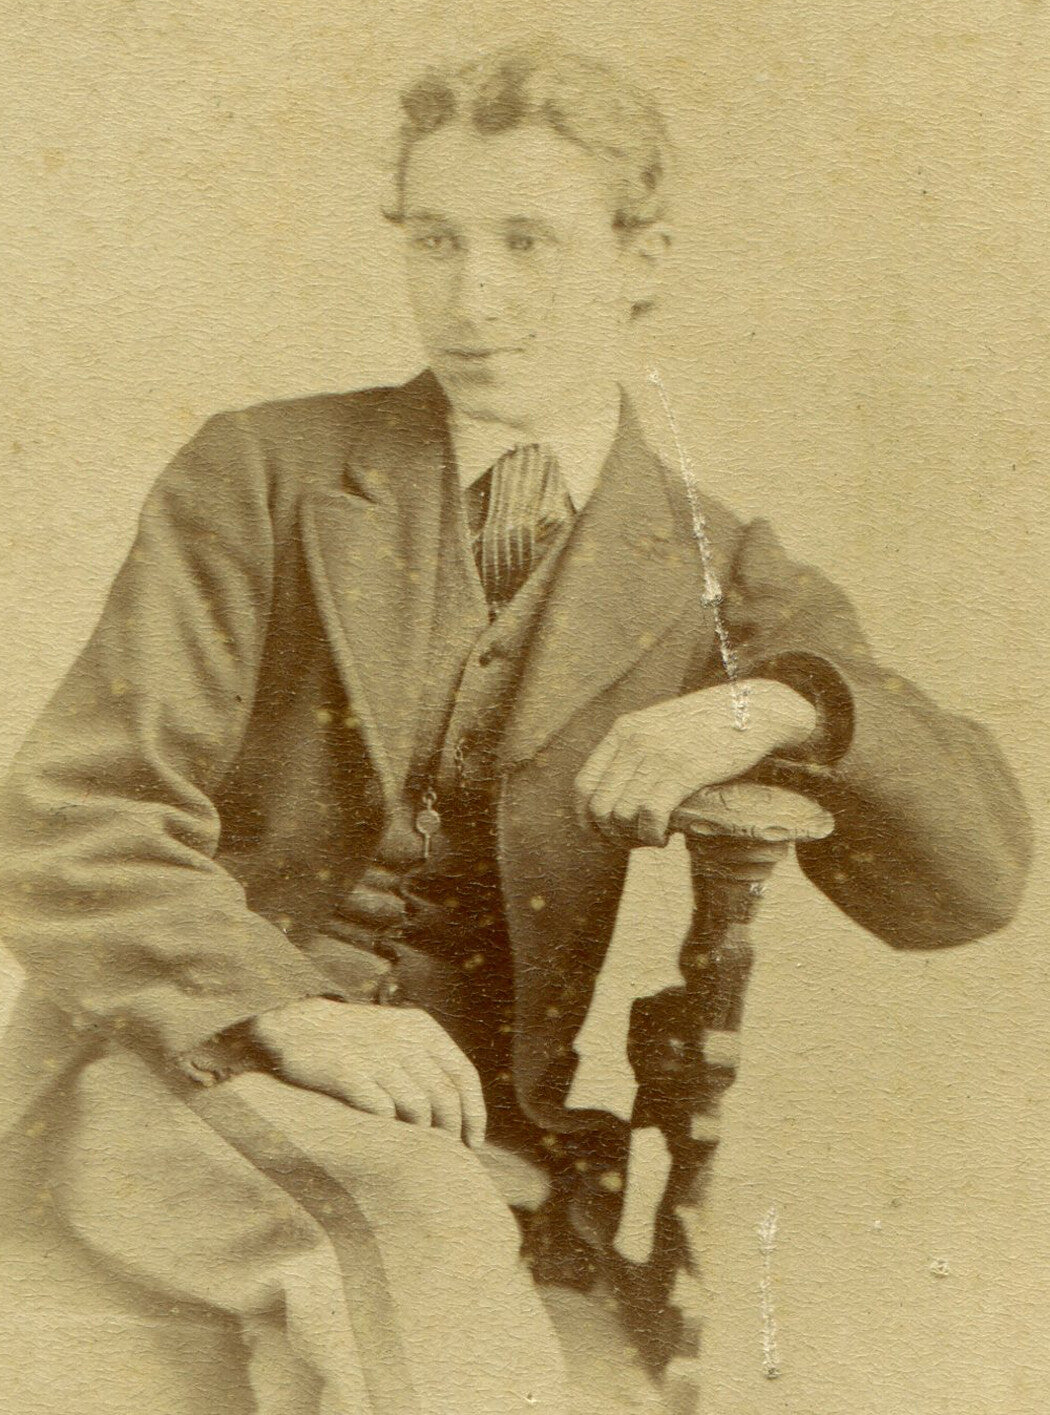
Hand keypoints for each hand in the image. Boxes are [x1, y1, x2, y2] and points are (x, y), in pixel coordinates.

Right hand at [250, 997, 486, 1148]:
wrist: (298, 1026)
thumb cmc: (357, 1041)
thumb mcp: (399, 1035)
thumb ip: (429, 1063)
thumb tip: (462, 1112)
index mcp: (422, 1028)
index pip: (463, 1075)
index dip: (474, 1113)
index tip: (474, 1142)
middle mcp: (403, 1038)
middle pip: (445, 1096)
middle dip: (451, 1130)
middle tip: (446, 1153)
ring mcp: (375, 1054)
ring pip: (418, 1107)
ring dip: (420, 1134)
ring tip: (416, 1149)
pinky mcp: (347, 1071)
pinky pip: (381, 1110)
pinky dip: (388, 1126)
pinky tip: (384, 1134)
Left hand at [573, 679, 816, 847]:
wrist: (756, 711)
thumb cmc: (711, 727)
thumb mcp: (662, 728)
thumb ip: (636, 750)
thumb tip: (617, 792)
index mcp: (623, 730)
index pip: (583, 785)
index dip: (586, 820)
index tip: (603, 836)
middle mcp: (633, 741)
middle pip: (599, 807)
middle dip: (611, 836)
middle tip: (635, 843)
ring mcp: (657, 755)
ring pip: (621, 815)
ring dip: (634, 839)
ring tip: (655, 839)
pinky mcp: (683, 771)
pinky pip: (649, 816)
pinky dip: (652, 836)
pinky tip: (666, 838)